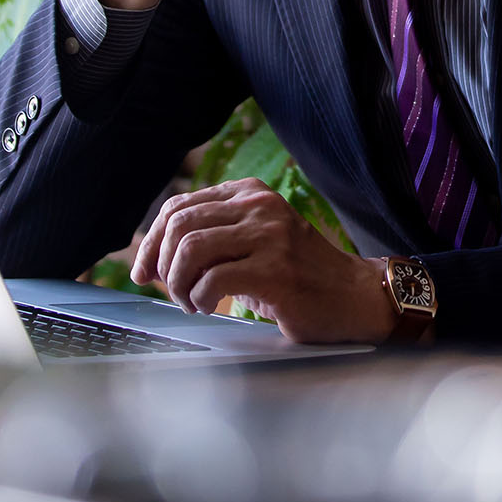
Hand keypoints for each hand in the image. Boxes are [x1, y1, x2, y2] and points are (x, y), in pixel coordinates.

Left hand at [131, 179, 395, 342]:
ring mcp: (268, 236)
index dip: (152, 240)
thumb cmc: (300, 276)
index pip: (179, 206)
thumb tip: (154, 256)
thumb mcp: (257, 240)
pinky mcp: (276, 271)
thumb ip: (215, 236)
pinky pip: (213, 280)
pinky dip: (200, 297)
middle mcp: (257, 206)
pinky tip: (208, 308)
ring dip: (178, 283)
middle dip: (160, 263)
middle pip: (180, 224)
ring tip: (189, 302)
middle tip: (166, 291)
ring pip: (191, 248)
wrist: (357, 298)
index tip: (143, 270)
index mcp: (248, 193)